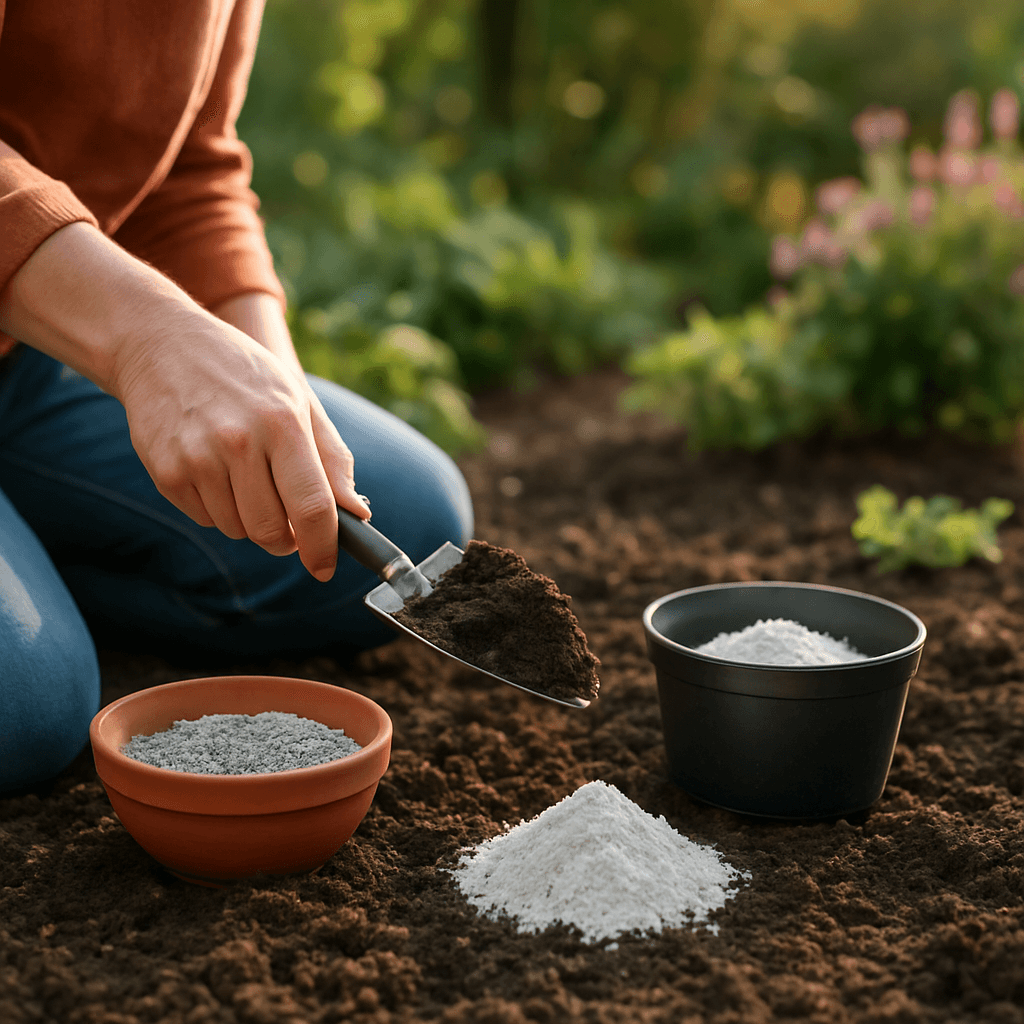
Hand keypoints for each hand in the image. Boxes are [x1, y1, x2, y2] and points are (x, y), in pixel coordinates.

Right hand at [113, 307, 369, 581]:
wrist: (161, 345)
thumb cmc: (244, 375)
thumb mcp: (298, 401)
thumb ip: (332, 458)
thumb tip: (358, 513)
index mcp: (282, 422)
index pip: (312, 506)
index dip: (323, 546)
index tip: (325, 568)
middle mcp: (239, 442)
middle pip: (273, 531)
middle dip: (287, 539)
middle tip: (288, 521)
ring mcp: (197, 458)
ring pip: (239, 530)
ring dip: (251, 521)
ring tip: (246, 477)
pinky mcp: (166, 471)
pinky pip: (206, 519)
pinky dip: (218, 509)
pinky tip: (215, 470)